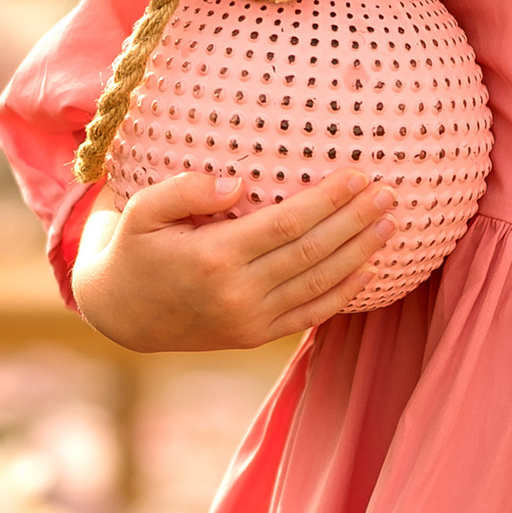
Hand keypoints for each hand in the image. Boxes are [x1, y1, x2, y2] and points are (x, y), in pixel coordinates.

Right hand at [73, 166, 395, 353]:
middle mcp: (236, 294)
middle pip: (312, 253)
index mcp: (212, 258)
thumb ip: (185, 190)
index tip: (359, 175)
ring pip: (318, 284)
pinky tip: (369, 268)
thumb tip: (238, 184)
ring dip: (360, 253)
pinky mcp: (254, 336)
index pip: (287, 224)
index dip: (328, 200)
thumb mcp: (141, 210)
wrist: (120, 313)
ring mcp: (248, 321)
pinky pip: (309, 315)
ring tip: (391, 223)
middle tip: (390, 193)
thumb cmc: (132, 247)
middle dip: (356, 221)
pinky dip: (343, 293)